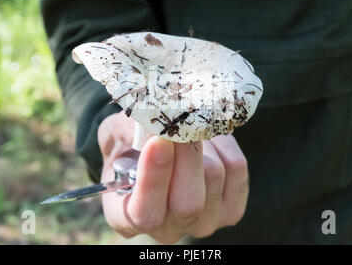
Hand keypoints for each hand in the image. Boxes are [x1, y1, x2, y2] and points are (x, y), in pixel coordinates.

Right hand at [98, 110, 248, 243]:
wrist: (155, 151)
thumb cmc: (127, 146)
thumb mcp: (114, 134)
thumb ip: (127, 130)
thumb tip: (156, 122)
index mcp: (126, 218)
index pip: (145, 212)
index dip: (154, 177)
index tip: (158, 141)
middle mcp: (166, 230)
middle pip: (188, 203)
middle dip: (187, 155)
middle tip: (183, 121)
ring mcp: (202, 223)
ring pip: (213, 177)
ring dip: (203, 142)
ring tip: (189, 126)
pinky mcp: (231, 210)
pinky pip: (236, 169)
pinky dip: (223, 143)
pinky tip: (208, 137)